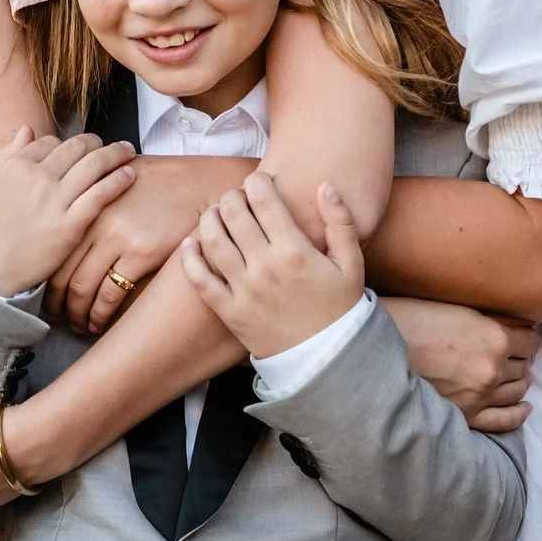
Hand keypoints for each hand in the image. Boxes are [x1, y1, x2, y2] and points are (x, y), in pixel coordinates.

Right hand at [0, 129, 136, 296]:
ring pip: (95, 164)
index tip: (78, 150)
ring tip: (128, 152)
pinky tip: (130, 175)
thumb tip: (27, 129)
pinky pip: (101, 194)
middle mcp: (37, 177)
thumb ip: (6, 156)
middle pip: (78, 147)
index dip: (67, 144)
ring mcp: (54, 200)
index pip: (52, 141)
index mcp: (16, 165)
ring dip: (116, 154)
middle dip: (97, 143)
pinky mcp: (70, 225)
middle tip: (110, 146)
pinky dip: (119, 180)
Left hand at [45, 154, 256, 333]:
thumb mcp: (117, 179)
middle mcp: (96, 221)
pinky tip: (100, 322)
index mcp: (86, 204)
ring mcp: (118, 238)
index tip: (48, 297)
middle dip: (58, 303)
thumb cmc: (160, 182)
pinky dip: (101, 314)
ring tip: (80, 325)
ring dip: (78, 314)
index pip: (55, 252)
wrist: (199, 184)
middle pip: (63, 273)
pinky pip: (111, 294)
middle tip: (58, 317)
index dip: (47, 281)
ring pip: (83, 288)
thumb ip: (91, 198)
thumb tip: (67, 224)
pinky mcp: (142, 253)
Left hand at [181, 173, 363, 358]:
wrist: (327, 360)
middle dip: (232, 196)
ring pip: (213, 241)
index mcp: (294, 251)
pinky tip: (190, 244)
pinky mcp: (229, 312)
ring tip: (215, 213)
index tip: (258, 181)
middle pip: (233, 214)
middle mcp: (265, 267)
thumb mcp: (352, 263)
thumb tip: (325, 186)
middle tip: (237, 196)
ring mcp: (244, 290)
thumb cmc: (340, 308)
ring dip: (209, 218)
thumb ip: (340, 221)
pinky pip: (200, 281)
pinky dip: (190, 258)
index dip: (256, 182)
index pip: (264, 200)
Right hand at [378, 296, 540, 432]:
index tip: (525, 333)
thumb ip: (494, 318)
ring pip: (518, 391)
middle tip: (514, 350)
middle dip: (521, 357)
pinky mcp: (467, 416)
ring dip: (518, 380)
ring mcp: (481, 397)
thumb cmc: (414, 318)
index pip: (532, 342)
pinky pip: (505, 421)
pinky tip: (523, 406)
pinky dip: (518, 414)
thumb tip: (521, 323)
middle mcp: (493, 370)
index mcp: (495, 339)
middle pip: (525, 366)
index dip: (530, 336)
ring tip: (511, 371)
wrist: (378, 348)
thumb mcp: (459, 308)